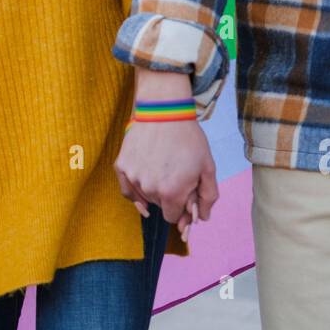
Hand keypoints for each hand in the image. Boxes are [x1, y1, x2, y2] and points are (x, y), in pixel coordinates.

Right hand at [115, 118, 217, 238]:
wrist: (164, 111)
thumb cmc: (189, 138)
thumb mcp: (207, 167)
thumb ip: (208, 197)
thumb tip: (201, 218)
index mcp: (172, 193)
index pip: (172, 217)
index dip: (180, 207)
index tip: (183, 192)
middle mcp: (150, 189)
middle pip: (159, 205)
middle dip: (168, 195)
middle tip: (174, 174)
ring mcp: (133, 177)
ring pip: (144, 196)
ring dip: (152, 189)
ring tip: (161, 166)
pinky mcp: (121, 166)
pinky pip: (127, 189)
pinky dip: (134, 189)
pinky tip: (143, 181)